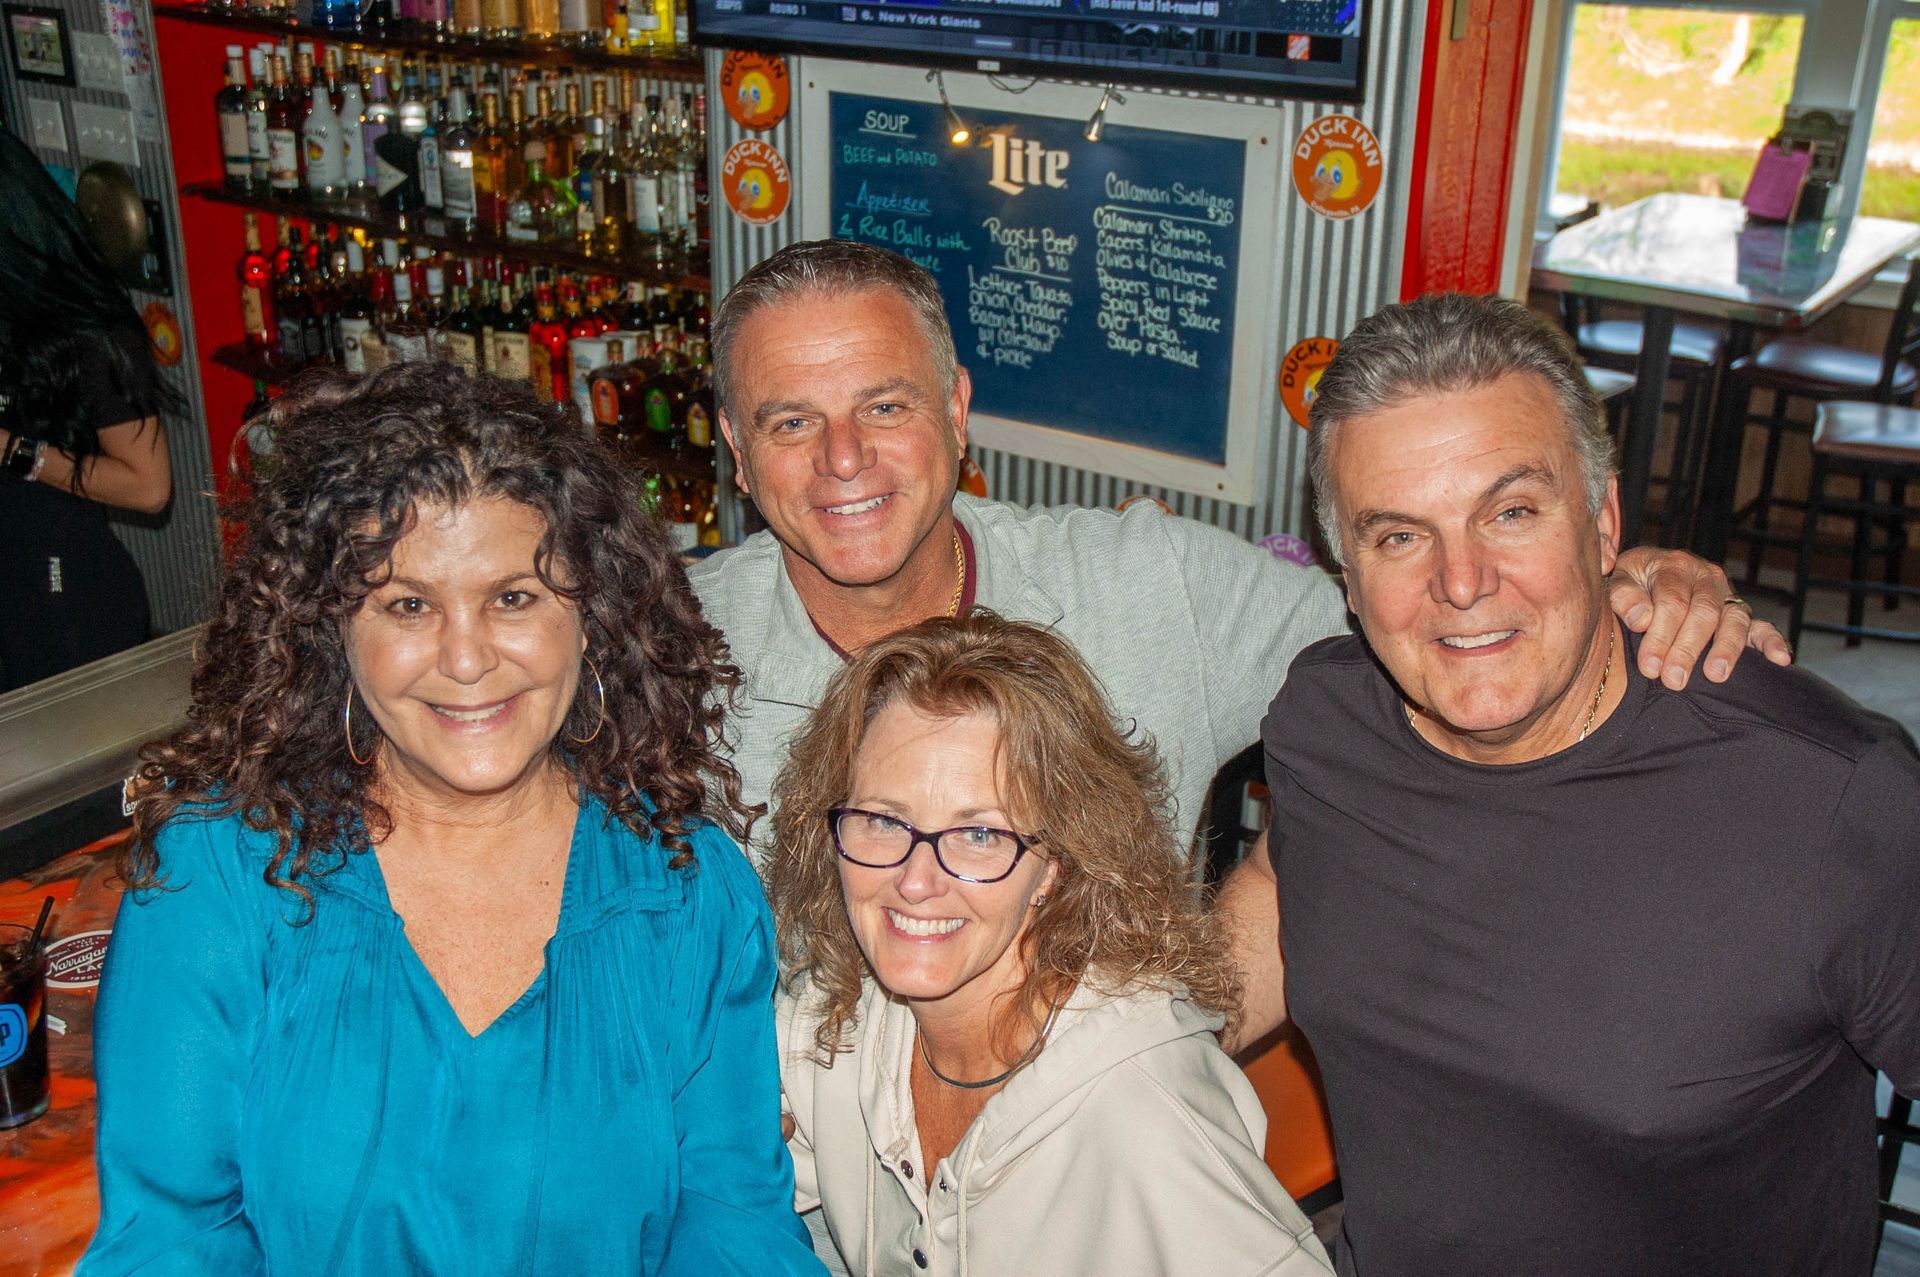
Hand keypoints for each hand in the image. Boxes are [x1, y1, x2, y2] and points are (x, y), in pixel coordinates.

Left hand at [1609, 547, 1792, 687]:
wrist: (1643, 575)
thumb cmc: (1629, 584)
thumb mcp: (1618, 581)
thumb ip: (1624, 595)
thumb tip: (1641, 619)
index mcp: (1674, 565)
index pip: (1672, 602)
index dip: (1661, 635)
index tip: (1650, 667)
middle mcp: (1706, 577)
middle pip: (1703, 614)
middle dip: (1687, 649)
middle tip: (1673, 680)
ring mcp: (1727, 595)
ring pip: (1734, 620)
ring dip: (1726, 649)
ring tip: (1716, 675)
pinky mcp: (1740, 613)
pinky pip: (1762, 626)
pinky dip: (1772, 642)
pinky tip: (1780, 659)